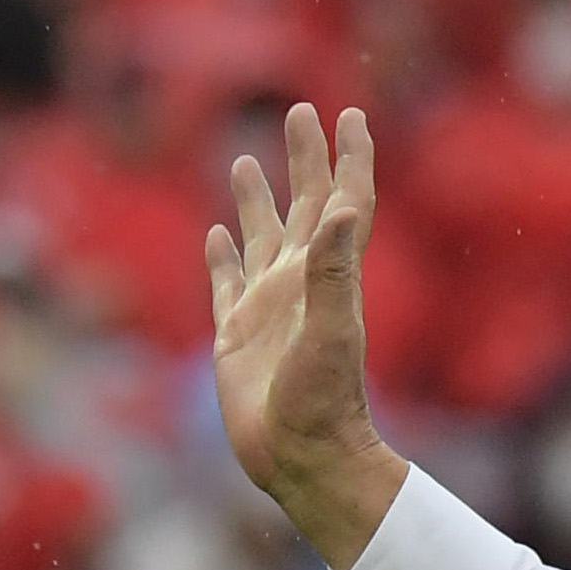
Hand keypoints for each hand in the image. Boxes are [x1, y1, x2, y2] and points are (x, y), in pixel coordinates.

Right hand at [206, 102, 405, 569]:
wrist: (301, 459)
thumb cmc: (323, 402)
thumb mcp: (330, 332)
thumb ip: (335, 270)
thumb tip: (341, 206)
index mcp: (328, 276)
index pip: (344, 204)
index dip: (349, 159)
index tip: (353, 115)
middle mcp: (299, 283)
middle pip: (304, 205)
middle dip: (303, 158)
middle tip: (301, 111)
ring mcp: (267, 307)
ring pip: (261, 236)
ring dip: (257, 198)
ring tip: (244, 158)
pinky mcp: (236, 334)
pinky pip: (226, 281)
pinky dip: (222, 254)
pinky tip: (217, 233)